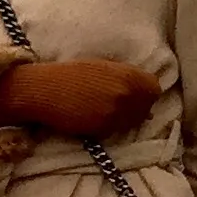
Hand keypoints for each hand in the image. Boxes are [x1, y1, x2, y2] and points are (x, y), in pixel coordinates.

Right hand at [0, 58, 157, 142]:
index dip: (145, 92)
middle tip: (119, 105)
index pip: (154, 88)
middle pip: (146, 107)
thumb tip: (140, 94)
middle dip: (137, 106)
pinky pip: (116, 129)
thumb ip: (124, 78)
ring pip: (132, 121)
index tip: (135, 94)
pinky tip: (96, 117)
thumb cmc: (68, 73)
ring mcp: (116, 112)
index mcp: (128, 75)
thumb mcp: (102, 67)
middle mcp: (127, 94)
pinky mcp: (103, 127)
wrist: (42, 89)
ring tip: (107, 111)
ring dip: (124, 118)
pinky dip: (111, 125)